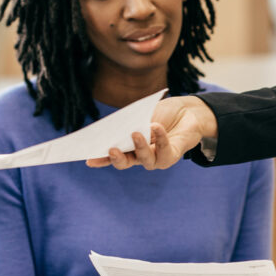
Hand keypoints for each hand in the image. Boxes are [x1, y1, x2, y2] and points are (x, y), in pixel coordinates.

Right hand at [86, 96, 217, 170]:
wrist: (187, 112)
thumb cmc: (161, 114)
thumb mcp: (141, 115)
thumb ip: (129, 123)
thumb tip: (116, 127)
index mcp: (129, 148)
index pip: (112, 155)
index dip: (100, 159)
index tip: (88, 159)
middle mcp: (141, 157)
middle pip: (126, 163)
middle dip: (117, 158)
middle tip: (111, 149)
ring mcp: (156, 158)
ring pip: (145, 160)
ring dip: (139, 147)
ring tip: (135, 133)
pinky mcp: (172, 156)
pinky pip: (164, 151)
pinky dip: (160, 137)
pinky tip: (155, 125)